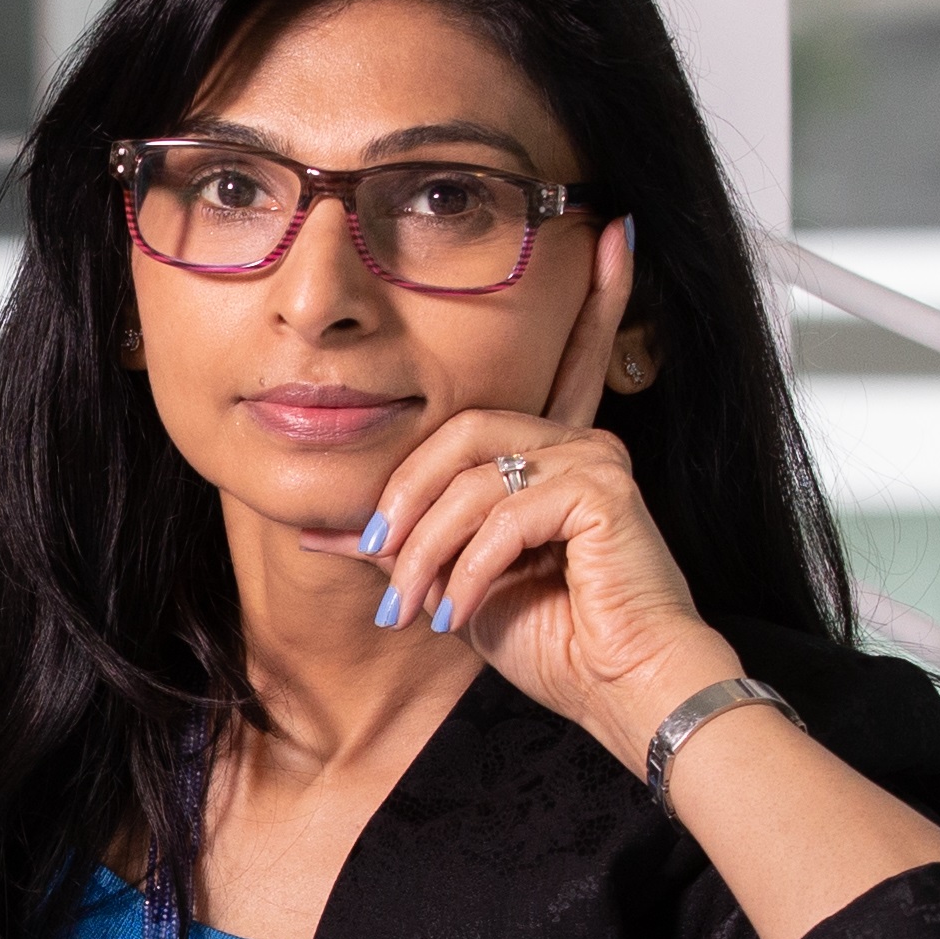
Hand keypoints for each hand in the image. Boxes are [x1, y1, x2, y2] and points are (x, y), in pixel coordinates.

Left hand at [324, 219, 742, 757]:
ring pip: (470, 475)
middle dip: (408, 501)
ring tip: (417, 607)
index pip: (560, 359)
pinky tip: (464, 612)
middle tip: (384, 564)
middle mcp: (580, 442)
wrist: (618, 693)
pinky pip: (503, 512)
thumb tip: (322, 530)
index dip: (591, 298)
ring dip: (427, 548)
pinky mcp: (603, 489)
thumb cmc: (557, 646)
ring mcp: (594, 460)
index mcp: (556, 453)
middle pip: (458, 431)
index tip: (597, 245)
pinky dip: (468, 569)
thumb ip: (404, 545)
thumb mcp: (456, 585)